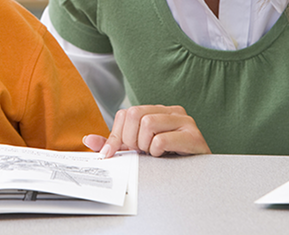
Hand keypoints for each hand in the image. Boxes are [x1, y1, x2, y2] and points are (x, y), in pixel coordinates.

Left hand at [83, 105, 210, 157]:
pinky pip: (161, 140)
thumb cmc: (168, 161)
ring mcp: (184, 120)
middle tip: (142, 152)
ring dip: (146, 146)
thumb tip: (89, 141)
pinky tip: (166, 156)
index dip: (118, 136)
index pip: (125, 113)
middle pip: (134, 114)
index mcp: (157, 111)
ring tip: (155, 154)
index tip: (122, 152)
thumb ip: (115, 143)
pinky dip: (158, 152)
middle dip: (131, 140)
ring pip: (147, 124)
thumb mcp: (138, 150)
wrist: (199, 177)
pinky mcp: (194, 136)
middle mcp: (171, 110)